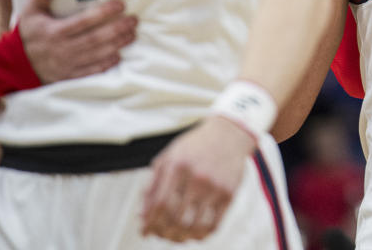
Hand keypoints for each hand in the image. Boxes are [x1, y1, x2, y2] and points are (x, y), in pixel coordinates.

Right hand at [19, 0, 136, 82]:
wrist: (16, 64)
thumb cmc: (29, 33)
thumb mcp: (32, 10)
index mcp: (54, 31)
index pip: (83, 21)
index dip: (103, 13)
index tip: (121, 4)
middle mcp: (62, 48)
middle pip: (95, 39)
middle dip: (117, 29)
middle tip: (134, 20)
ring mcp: (67, 64)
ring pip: (97, 55)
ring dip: (117, 44)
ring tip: (132, 34)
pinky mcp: (70, 75)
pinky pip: (91, 71)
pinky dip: (106, 64)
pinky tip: (119, 55)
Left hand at [141, 116, 255, 241]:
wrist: (228, 134)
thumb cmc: (194, 147)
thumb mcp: (168, 158)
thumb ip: (152, 186)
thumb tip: (142, 217)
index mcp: (177, 166)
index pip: (160, 204)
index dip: (150, 222)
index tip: (145, 231)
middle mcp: (197, 177)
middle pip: (176, 218)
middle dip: (164, 232)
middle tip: (161, 235)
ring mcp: (215, 186)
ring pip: (195, 226)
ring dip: (181, 238)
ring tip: (176, 237)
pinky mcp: (229, 193)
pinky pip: (214, 224)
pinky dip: (201, 235)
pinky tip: (195, 234)